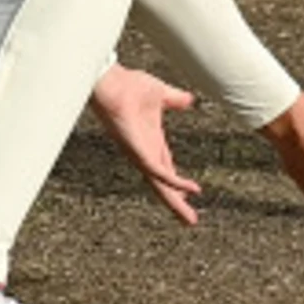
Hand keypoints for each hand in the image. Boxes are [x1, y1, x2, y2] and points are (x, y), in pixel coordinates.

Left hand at [86, 63, 202, 227]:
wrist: (112, 82)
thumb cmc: (130, 86)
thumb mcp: (162, 94)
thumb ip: (176, 99)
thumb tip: (189, 99)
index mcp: (151, 142)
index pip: (166, 169)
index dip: (178, 183)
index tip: (191, 195)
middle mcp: (144, 153)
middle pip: (163, 184)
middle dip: (177, 203)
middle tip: (190, 221)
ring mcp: (140, 154)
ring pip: (159, 185)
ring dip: (174, 202)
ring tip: (189, 218)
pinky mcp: (137, 151)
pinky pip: (158, 172)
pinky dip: (173, 182)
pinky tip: (188, 190)